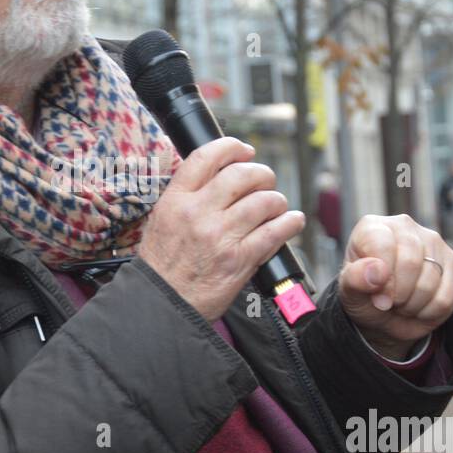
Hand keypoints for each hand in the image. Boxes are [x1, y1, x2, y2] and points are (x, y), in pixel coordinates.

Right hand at [138, 137, 305, 322]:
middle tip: (265, 181)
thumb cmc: (163, 267)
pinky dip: (290, 223)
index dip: (232, 147)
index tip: (244, 151)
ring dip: (277, 200)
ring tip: (276, 206)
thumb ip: (186, 197)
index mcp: (175, 200)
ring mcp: (220, 236)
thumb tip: (217, 177)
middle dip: (261, 174)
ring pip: (264, 201)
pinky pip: (275, 231)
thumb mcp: (160, 221)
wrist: (164, 305)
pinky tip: (292, 221)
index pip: (206, 157)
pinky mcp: (240, 259)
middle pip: (242, 175)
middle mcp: (198, 213)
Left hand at [338, 214, 452, 360]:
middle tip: (389, 302)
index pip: (384, 246)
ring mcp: (432, 241)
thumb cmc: (364, 294)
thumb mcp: (349, 291)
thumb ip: (356, 279)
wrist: (384, 313)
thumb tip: (377, 272)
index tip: (377, 298)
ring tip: (401, 303)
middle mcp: (405, 226)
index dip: (381, 279)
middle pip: (411, 262)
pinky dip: (430, 311)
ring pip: (431, 281)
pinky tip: (418, 306)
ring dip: (413, 304)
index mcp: (373, 227)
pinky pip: (447, 295)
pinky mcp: (451, 261)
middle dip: (399, 294)